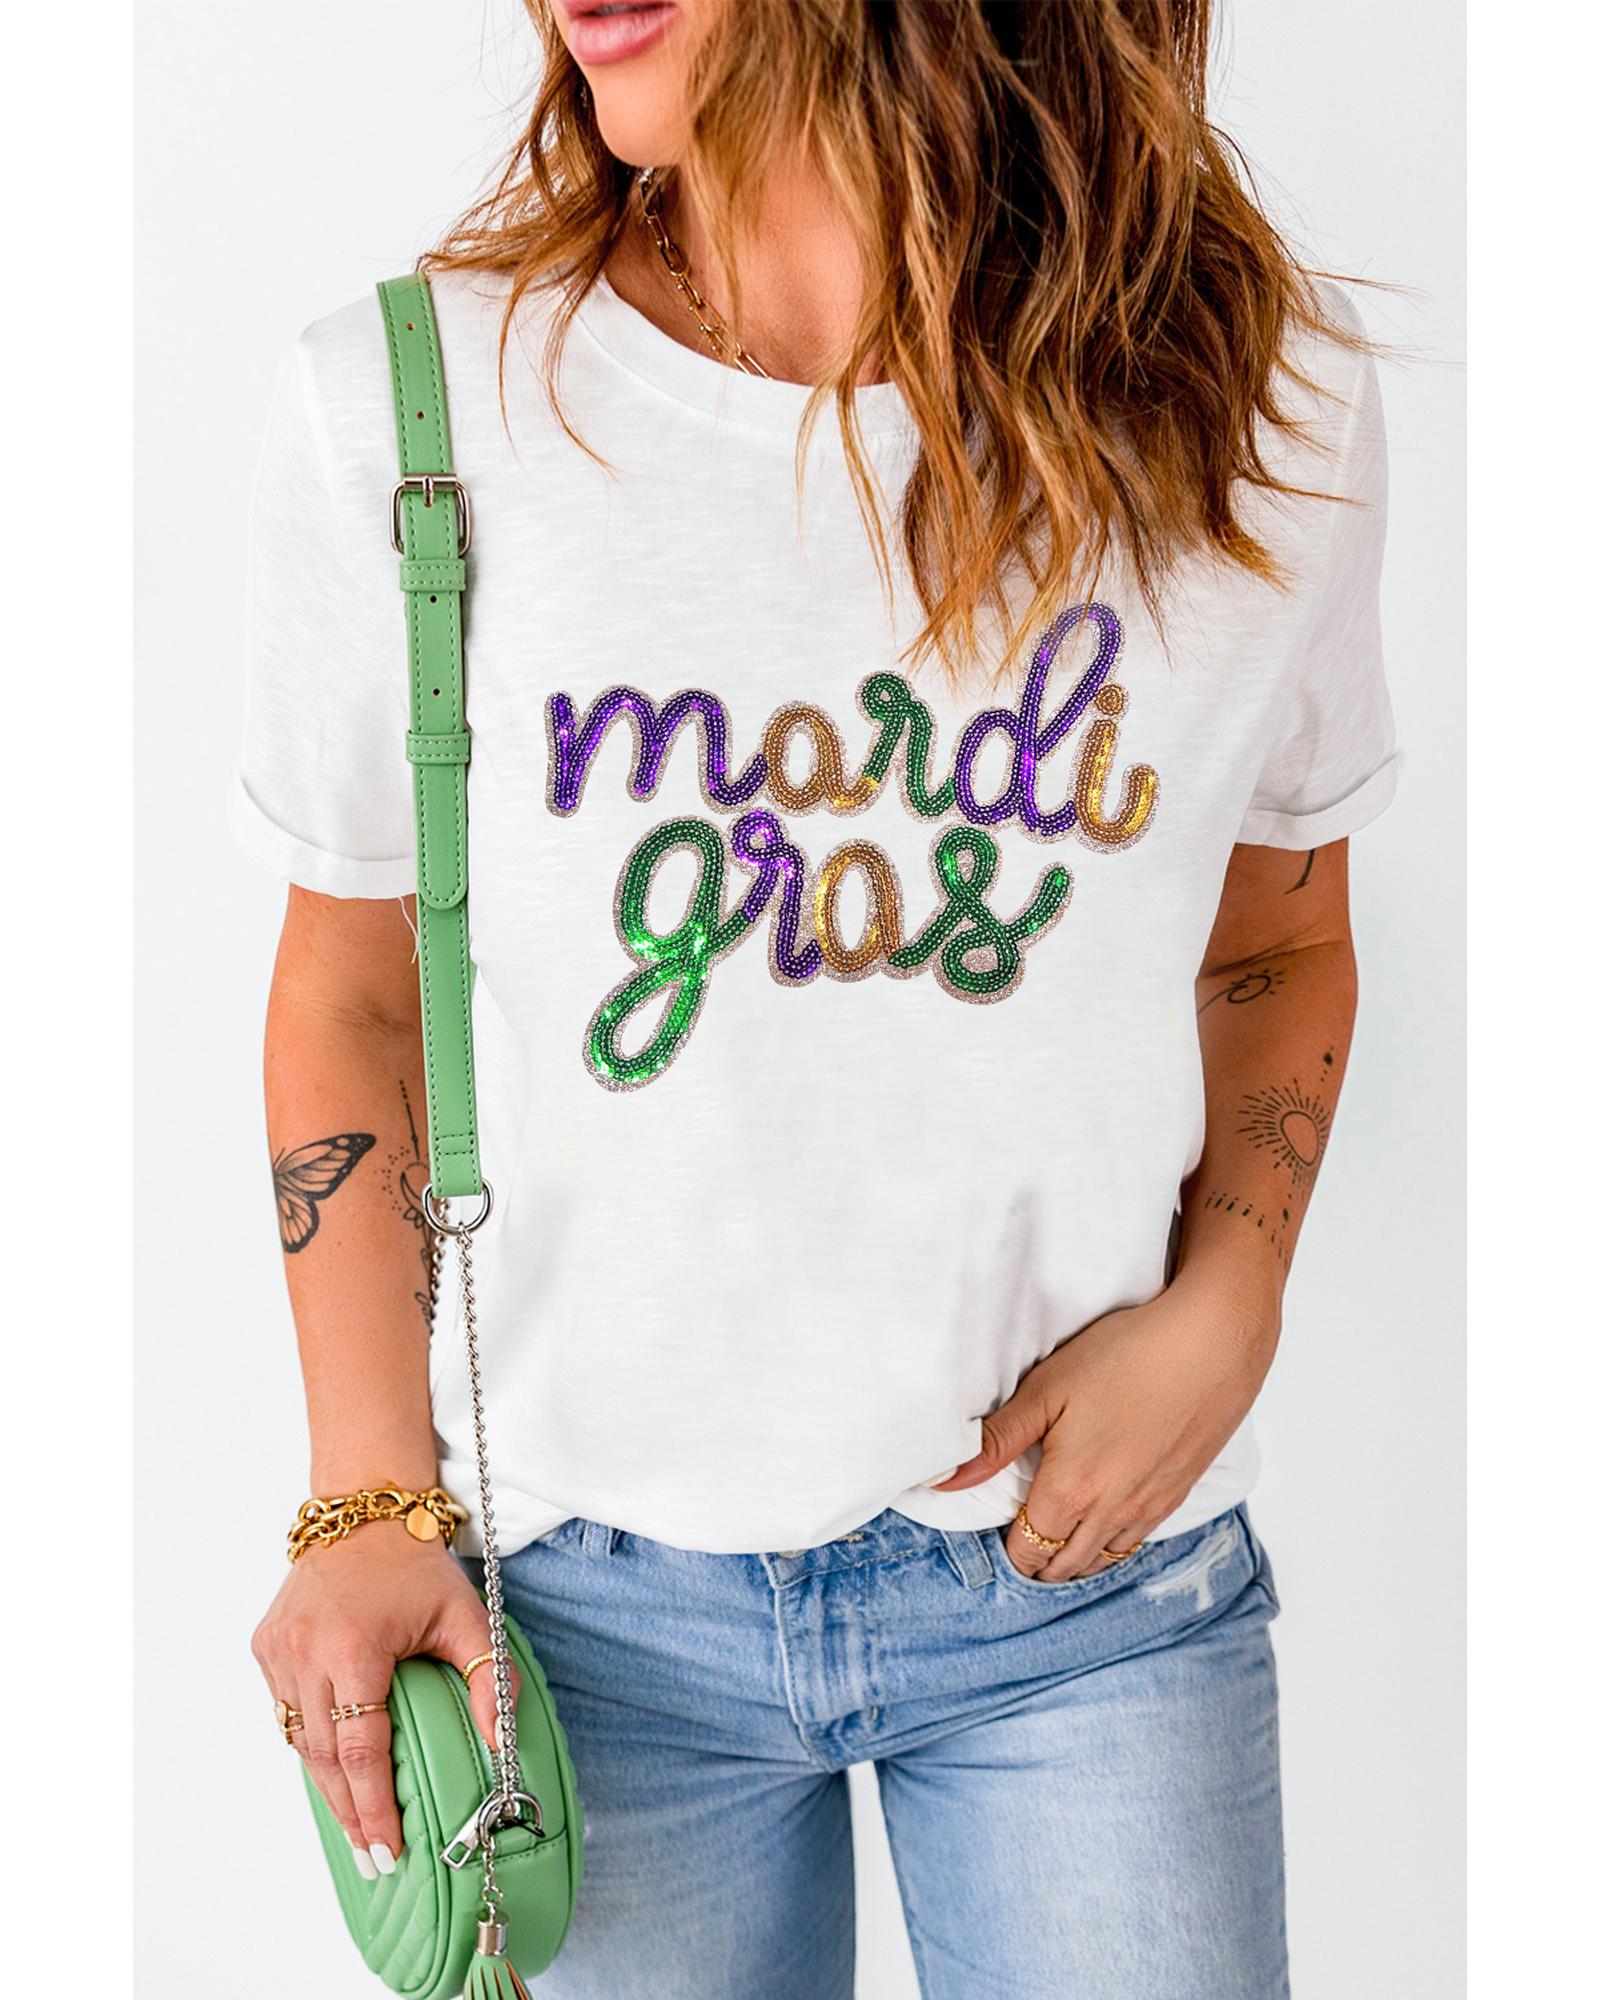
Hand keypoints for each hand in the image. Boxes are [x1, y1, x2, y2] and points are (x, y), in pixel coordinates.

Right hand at [251, 1520, 518, 1873]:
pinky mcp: (266, 1647)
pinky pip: (286, 1712)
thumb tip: (504, 1746)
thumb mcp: (466, 1616)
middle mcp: (305, 1652)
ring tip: (356, 1827)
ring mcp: (278, 1650)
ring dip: (327, 1786)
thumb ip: (488, 1679)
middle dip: (350, 1813)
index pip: (360, 1749)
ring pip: (299, 1741)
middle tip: (374, 1859)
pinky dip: (309, 1745)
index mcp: (353, 1647)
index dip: (373, 1806)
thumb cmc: (416, 1567)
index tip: (387, 1849)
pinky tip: (333, 1772)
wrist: (362, 1511)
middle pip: (324, 1758)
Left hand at [935, 1276, 1279, 1580]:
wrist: (1211, 1345)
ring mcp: (1149, 1508)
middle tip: (1018, 1544)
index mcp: (1070, 1491)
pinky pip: (1136, 1544)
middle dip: (1037, 1563)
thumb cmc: (1125, 1357)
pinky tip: (1102, 1530)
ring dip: (1074, 1561)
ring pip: (1102, 1562)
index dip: (1007, 1550)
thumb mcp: (1047, 1391)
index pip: (1027, 1550)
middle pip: (1064, 1566)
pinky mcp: (1178, 1495)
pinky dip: (1110, 1548)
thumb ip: (995, 1442)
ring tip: (1053, 1545)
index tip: (995, 1535)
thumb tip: (941, 1481)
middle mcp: (1111, 1513)